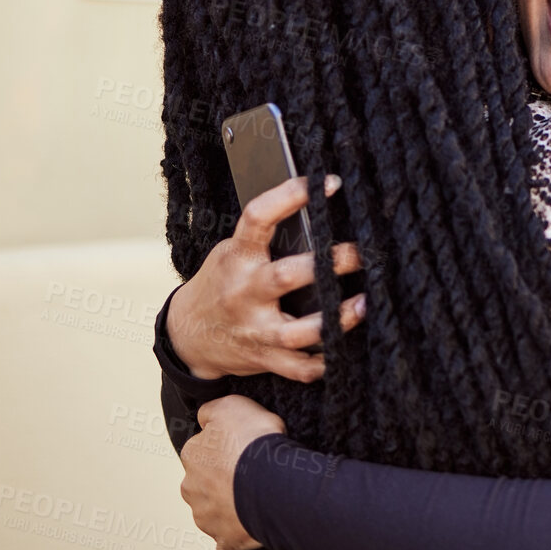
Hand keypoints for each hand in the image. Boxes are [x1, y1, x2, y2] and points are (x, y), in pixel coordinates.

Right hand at [167, 175, 367, 381]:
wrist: (188, 335)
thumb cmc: (223, 284)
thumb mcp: (234, 253)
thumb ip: (266, 240)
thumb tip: (320, 216)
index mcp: (237, 257)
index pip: (259, 217)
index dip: (290, 195)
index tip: (327, 182)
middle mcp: (244, 293)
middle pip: (285, 277)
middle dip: (327, 264)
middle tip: (362, 253)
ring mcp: (254, 329)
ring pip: (298, 331)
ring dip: (335, 320)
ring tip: (362, 304)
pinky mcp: (264, 357)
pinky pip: (300, 367)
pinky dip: (324, 362)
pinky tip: (343, 348)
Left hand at [180, 394, 285, 549]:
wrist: (273, 483)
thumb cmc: (254, 443)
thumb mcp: (231, 406)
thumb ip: (211, 412)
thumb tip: (204, 419)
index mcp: (192, 456)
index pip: (202, 450)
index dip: (224, 448)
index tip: (243, 448)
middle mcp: (192, 488)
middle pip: (205, 484)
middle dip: (223, 481)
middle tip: (252, 475)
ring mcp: (208, 518)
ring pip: (215, 513)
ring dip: (230, 511)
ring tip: (259, 503)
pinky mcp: (226, 541)